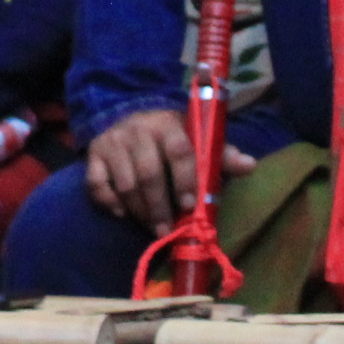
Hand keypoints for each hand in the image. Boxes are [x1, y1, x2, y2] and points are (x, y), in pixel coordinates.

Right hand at [82, 108, 250, 231]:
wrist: (128, 112)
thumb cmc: (170, 134)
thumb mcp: (196, 138)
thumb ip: (221, 155)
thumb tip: (250, 165)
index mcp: (169, 124)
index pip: (179, 151)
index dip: (186, 180)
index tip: (190, 205)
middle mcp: (138, 130)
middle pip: (149, 174)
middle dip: (160, 207)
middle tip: (167, 231)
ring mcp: (113, 142)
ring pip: (125, 185)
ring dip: (139, 211)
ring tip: (152, 227)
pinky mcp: (93, 154)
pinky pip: (97, 185)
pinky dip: (110, 203)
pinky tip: (123, 213)